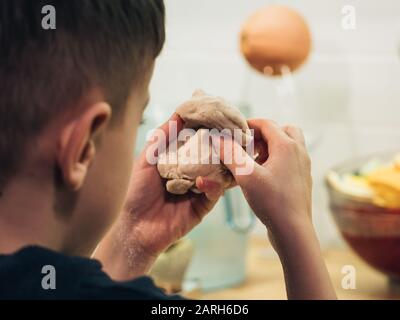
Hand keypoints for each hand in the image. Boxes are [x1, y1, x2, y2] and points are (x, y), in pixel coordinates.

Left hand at [94, 114, 223, 279]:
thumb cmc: (135, 191)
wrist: (134, 226)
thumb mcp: (146, 159)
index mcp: (178, 160)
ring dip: (223, 162)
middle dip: (220, 143)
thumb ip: (162, 137)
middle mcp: (191, 172)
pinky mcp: (202, 206)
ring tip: (226, 150)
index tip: (214, 113)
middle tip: (229, 129)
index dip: (206, 128)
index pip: (197, 141)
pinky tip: (204, 179)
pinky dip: (212, 185)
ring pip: (218, 173)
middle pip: (211, 155)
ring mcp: (198, 189)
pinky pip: (214, 193)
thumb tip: (179, 114)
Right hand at [220, 119, 335, 298]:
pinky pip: (290, 160)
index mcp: (287, 146)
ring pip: (288, 145)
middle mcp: (299, 152)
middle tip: (249, 146)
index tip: (234, 133)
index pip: (267, 124)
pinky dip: (277, 159)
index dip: (249, 125)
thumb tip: (219, 138)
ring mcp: (303, 166)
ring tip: (254, 162)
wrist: (293, 230)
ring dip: (271, 147)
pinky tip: (263, 176)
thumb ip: (231, 154)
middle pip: (283, 130)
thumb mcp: (246, 175)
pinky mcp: (302, 179)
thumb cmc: (271, 201)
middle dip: (264, 134)